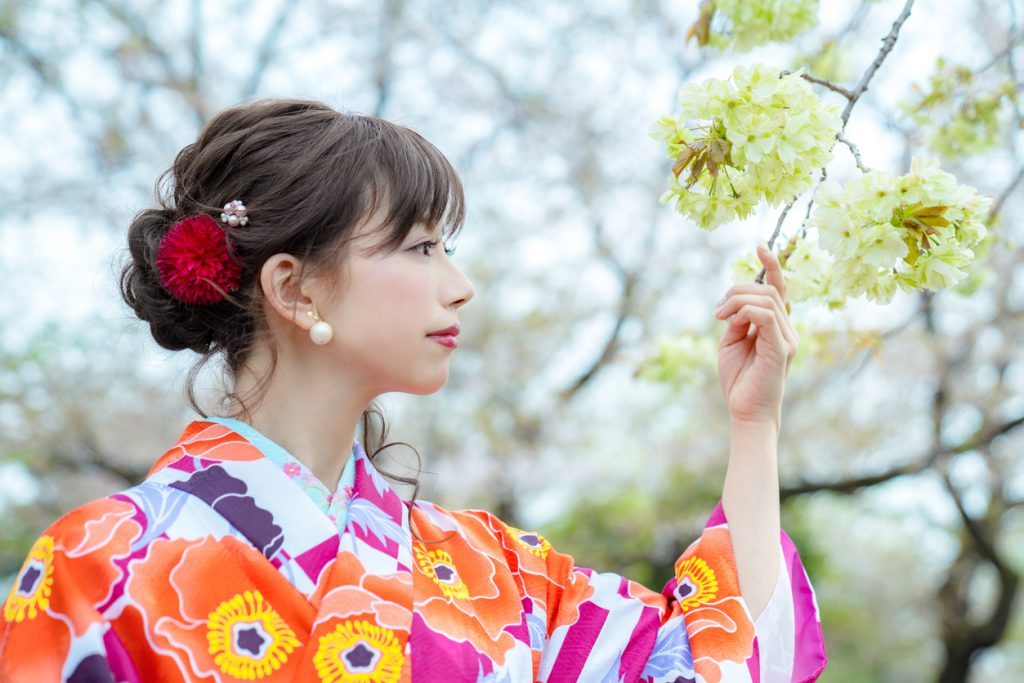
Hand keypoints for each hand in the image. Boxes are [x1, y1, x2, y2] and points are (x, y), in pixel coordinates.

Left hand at [713, 244, 797, 428]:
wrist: (746, 412)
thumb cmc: (739, 381)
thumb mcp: (731, 343)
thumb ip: (736, 321)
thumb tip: (735, 305)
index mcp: (776, 327)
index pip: (779, 289)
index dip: (772, 266)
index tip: (759, 246)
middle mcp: (786, 329)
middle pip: (767, 290)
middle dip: (737, 290)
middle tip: (717, 310)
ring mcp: (787, 338)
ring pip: (766, 299)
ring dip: (736, 301)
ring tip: (720, 317)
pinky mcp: (781, 348)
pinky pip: (765, 315)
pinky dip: (745, 311)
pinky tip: (731, 323)